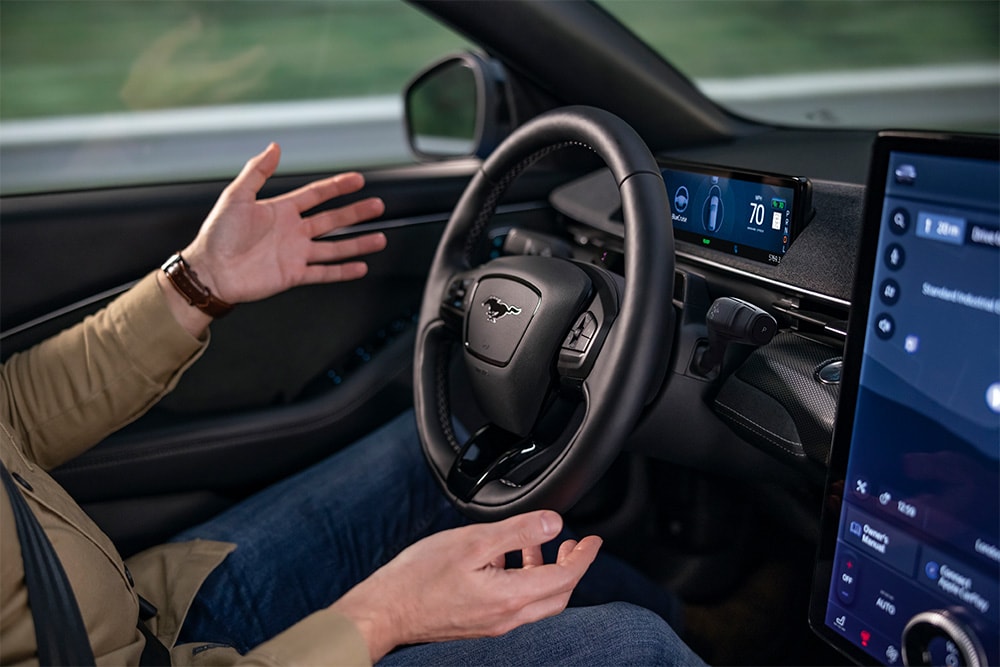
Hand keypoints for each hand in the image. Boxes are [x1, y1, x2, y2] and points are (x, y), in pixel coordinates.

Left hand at [179, 142, 386, 304]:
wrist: (210, 271)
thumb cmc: (217, 235)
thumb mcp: (236, 196)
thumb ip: (257, 171)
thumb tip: (274, 147)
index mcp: (280, 211)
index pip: (316, 195)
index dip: (337, 187)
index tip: (357, 180)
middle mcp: (292, 232)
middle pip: (332, 220)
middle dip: (356, 213)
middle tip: (377, 205)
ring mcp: (295, 254)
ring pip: (335, 247)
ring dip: (358, 243)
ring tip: (380, 238)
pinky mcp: (294, 275)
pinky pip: (324, 273)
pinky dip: (343, 271)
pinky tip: (360, 267)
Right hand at [331, 510, 601, 662]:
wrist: (386, 611)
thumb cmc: (420, 577)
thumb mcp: (472, 541)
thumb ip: (517, 532)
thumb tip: (553, 523)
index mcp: (511, 596)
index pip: (566, 578)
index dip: (584, 557)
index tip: (593, 541)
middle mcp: (508, 618)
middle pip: (558, 596)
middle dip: (571, 568)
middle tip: (573, 544)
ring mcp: (494, 625)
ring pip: (538, 602)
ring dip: (546, 573)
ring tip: (538, 547)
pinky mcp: (480, 625)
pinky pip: (516, 605)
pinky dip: (524, 581)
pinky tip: (504, 561)